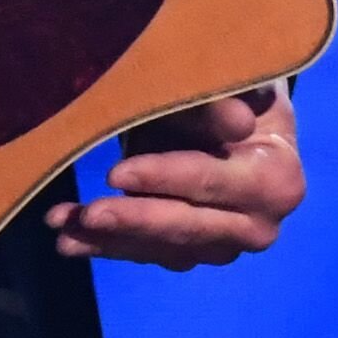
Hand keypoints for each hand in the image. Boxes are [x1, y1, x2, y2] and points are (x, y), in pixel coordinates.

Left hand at [47, 87, 304, 267]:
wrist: (239, 114)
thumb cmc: (230, 89)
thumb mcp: (225, 84)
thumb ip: (220, 102)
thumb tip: (237, 122)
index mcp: (276, 179)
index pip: (212, 181)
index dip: (164, 178)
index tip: (115, 175)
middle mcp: (258, 224)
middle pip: (188, 226)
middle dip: (132, 220)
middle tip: (87, 214)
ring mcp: (224, 245)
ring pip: (162, 248)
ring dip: (108, 240)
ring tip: (61, 230)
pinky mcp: (193, 254)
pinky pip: (148, 253)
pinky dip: (107, 246)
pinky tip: (68, 240)